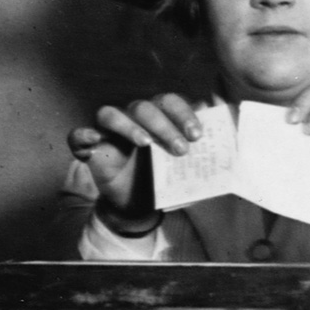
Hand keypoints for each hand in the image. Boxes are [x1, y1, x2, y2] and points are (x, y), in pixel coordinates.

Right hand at [67, 92, 203, 226]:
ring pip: (111, 113)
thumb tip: (232, 131)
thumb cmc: (164, 180)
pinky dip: (83, 135)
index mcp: (158, 117)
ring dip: (129, 125)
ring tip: (146, 144)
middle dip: (164, 125)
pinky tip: (95, 140)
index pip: (169, 102)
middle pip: (143, 107)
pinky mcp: (90, 149)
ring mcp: (109, 132)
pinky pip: (78, 136)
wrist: (139, 207)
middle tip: (181, 149)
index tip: (197, 135)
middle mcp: (133, 118)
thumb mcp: (189, 167)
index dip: (183, 113)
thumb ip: (208, 151)